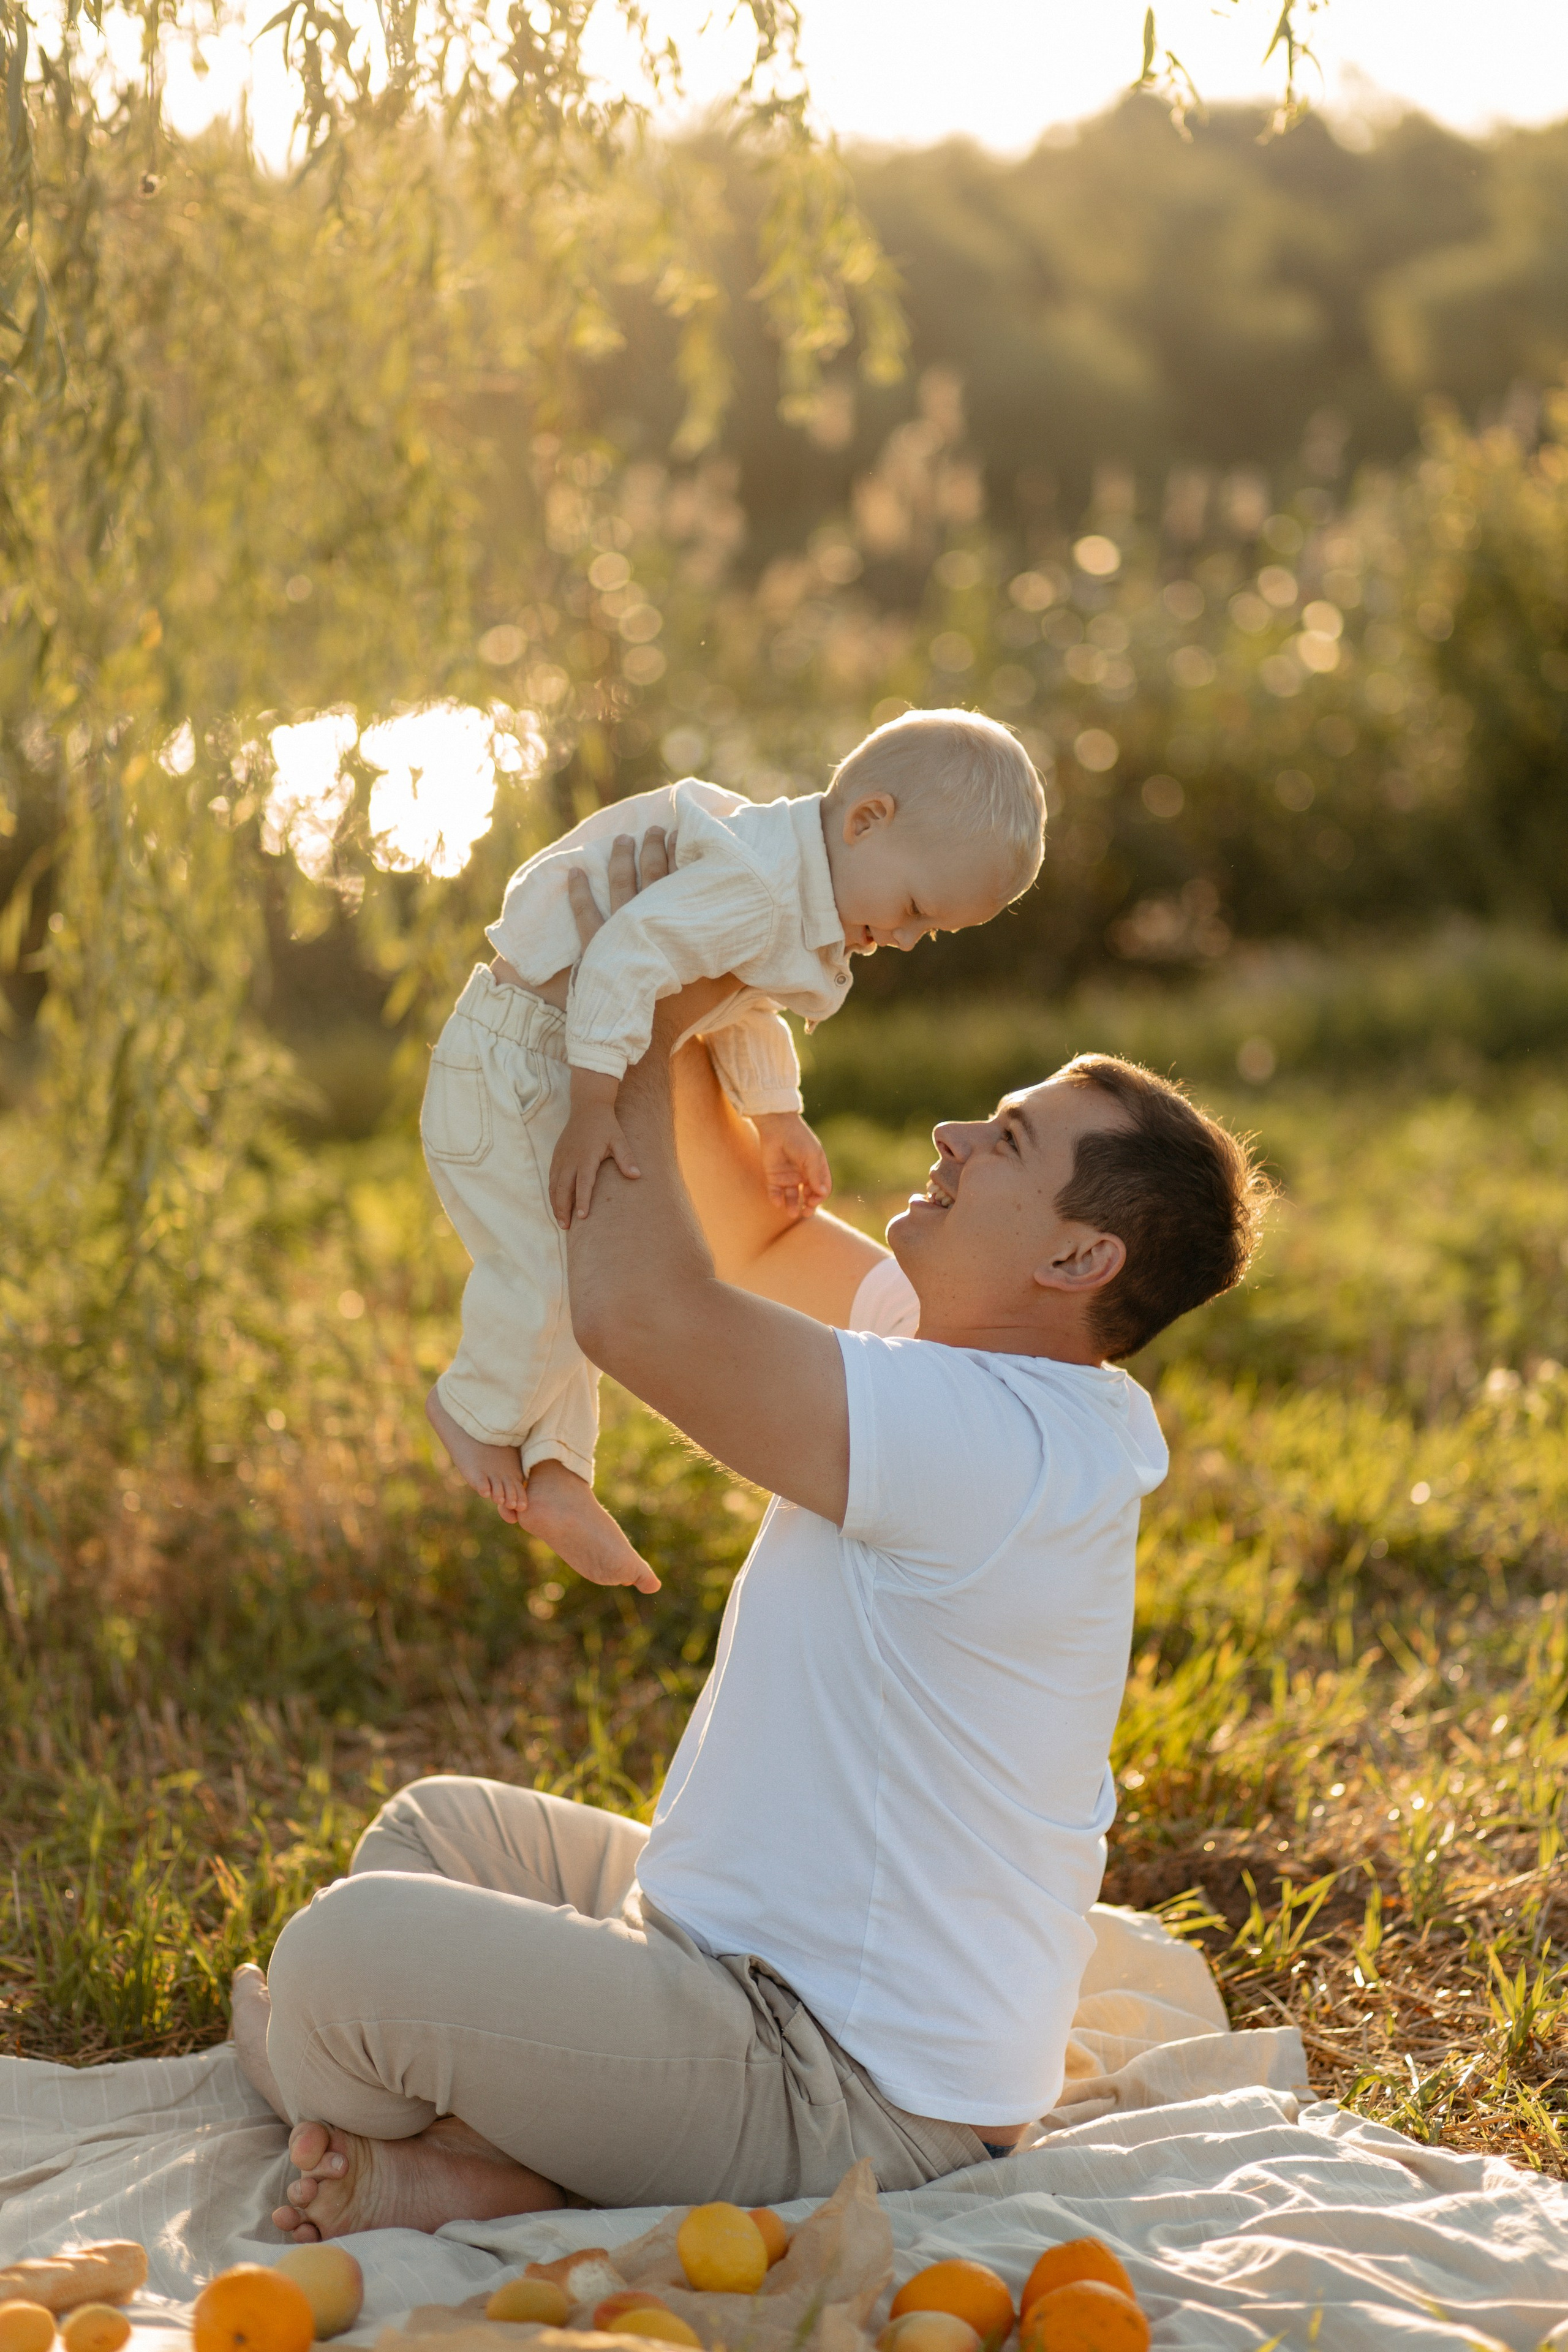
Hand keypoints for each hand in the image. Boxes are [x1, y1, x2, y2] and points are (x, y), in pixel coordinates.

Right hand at [549, 1075, 639, 1226]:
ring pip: (554, 1185)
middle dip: (563, 1209)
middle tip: (566, 1227)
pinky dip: (553, 1194)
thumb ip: (626, 1158)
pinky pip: (551, 1179)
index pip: (583, 1183)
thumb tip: (637, 1175)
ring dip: (556, 1204)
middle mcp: (570, 1159)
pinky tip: (557, 1205)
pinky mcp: (556, 1156)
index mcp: (586, 1156)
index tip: (582, 1217)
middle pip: (563, 1188)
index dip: (582, 1200)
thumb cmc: (606, 1125)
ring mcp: (561, 1158)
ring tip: (561, 1222)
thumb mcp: (619, 1139)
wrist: (587, 1107)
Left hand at [565, 830, 734, 1037]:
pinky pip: (583, 912)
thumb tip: (768, 944)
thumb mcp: (724, 984)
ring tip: (623, 839)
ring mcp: (620, 931)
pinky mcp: (595, 947)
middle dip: (653, 847)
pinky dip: (578, 891)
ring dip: (621, 859)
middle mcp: (649, 919)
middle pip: (651, 873)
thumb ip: (741, 962)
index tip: (681, 833)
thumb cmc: (687, 1010)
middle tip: (654, 829)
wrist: (647, 1035)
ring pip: (619, 884)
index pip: (681, 878)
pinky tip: (575, 872)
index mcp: (679, 924)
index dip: (681, 853)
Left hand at [751, 1110, 831, 1217]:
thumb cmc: (798, 1138)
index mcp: (816, 1168)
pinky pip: (776, 1192)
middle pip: (808, 1195)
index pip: (822, 1188)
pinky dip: (777, 1198)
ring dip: (793, 1205)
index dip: (820, 1196)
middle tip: (806, 1213)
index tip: (814, 1200)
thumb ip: (815, 1175)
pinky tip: (778, 1202)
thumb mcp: (810, 1156)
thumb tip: (822, 1193)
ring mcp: (788, 1176)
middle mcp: (803, 1174)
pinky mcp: (773, 1176)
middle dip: (808, 1205)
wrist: (776, 1127)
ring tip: (792, 1213)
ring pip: (792, 1196)